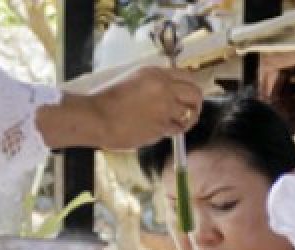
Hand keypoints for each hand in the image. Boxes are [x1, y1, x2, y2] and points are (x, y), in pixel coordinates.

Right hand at [40, 66, 201, 150]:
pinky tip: (161, 130)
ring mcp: (164, 108)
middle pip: (195, 94)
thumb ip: (153, 84)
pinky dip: (170, 132)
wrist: (97, 117)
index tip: (188, 95)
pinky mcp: (161, 127)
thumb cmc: (106, 99)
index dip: (190, 87)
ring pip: (189, 115)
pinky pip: (174, 130)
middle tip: (193, 111)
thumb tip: (169, 93)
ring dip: (185, 121)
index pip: (187, 76)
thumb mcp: (132, 80)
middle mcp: (164, 88)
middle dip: (197, 104)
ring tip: (178, 124)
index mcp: (155, 73)